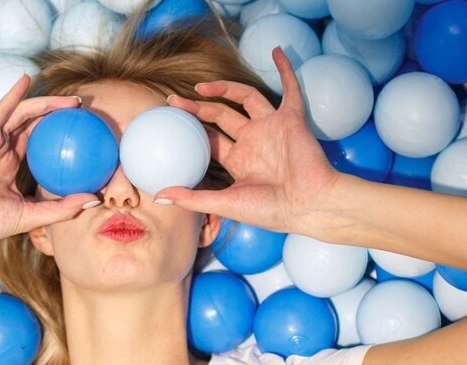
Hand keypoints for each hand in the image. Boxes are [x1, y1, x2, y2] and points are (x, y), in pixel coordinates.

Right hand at [0, 75, 99, 249]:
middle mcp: (2, 150)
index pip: (39, 145)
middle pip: (35, 125)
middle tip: (83, 112)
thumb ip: (61, 208)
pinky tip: (27, 79)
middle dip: (59, 115)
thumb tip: (95, 200)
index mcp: (10, 167)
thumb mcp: (30, 216)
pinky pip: (2, 109)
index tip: (83, 136)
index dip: (59, 136)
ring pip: (25, 114)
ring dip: (48, 104)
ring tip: (73, 102)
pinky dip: (14, 93)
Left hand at [159, 47, 340, 235]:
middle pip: (221, 116)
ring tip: (201, 86)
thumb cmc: (271, 210)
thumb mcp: (225, 204)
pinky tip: (277, 52)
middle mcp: (254, 141)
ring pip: (245, 97)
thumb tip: (157, 198)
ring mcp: (272, 128)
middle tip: (173, 102)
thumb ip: (192, 198)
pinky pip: (289, 88)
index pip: (211, 139)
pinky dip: (285, 69)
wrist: (309, 205)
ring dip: (224, 87)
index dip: (192, 129)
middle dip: (197, 107)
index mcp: (239, 161)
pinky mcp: (292, 119)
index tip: (171, 120)